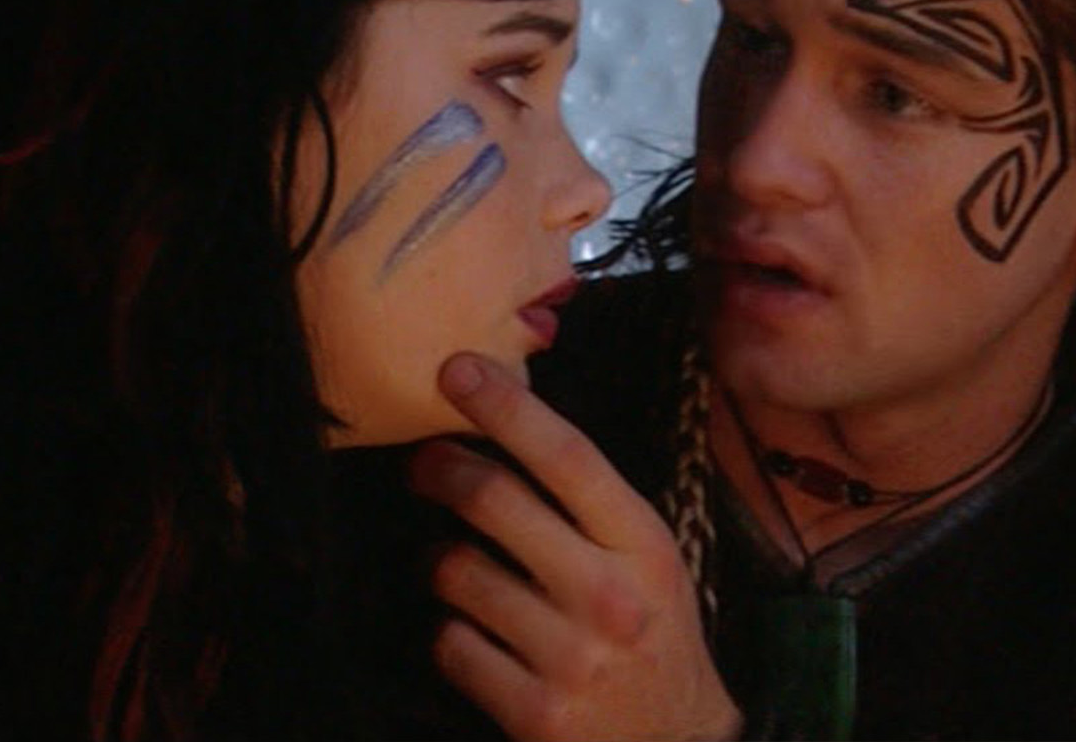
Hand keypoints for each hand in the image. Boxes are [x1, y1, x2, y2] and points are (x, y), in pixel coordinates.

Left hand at [409, 353, 740, 741]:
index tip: (457, 368)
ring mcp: (572, 659)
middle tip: (424, 462)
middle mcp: (611, 597)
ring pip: (458, 573)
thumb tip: (507, 419)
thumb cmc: (651, 634)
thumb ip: (589, 503)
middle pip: (494, 502)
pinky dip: (452, 635)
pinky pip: (451, 644)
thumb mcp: (646, 558)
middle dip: (441, 468)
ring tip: (463, 570)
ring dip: (445, 564)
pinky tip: (478, 638)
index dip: (506, 407)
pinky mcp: (535, 714)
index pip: (568, 457)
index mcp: (644, 544)